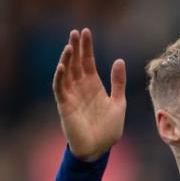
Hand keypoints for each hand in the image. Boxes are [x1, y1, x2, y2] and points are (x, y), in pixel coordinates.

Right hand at [53, 28, 126, 161]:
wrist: (99, 149)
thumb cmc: (109, 129)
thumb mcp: (118, 103)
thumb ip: (118, 83)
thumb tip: (119, 60)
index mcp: (94, 86)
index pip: (88, 62)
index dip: (87, 48)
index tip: (86, 31)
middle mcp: (81, 88)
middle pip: (76, 64)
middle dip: (76, 48)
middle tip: (76, 32)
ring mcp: (72, 96)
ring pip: (66, 73)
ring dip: (67, 59)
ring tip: (70, 45)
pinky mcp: (65, 106)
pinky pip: (60, 89)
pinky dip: (60, 77)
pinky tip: (62, 65)